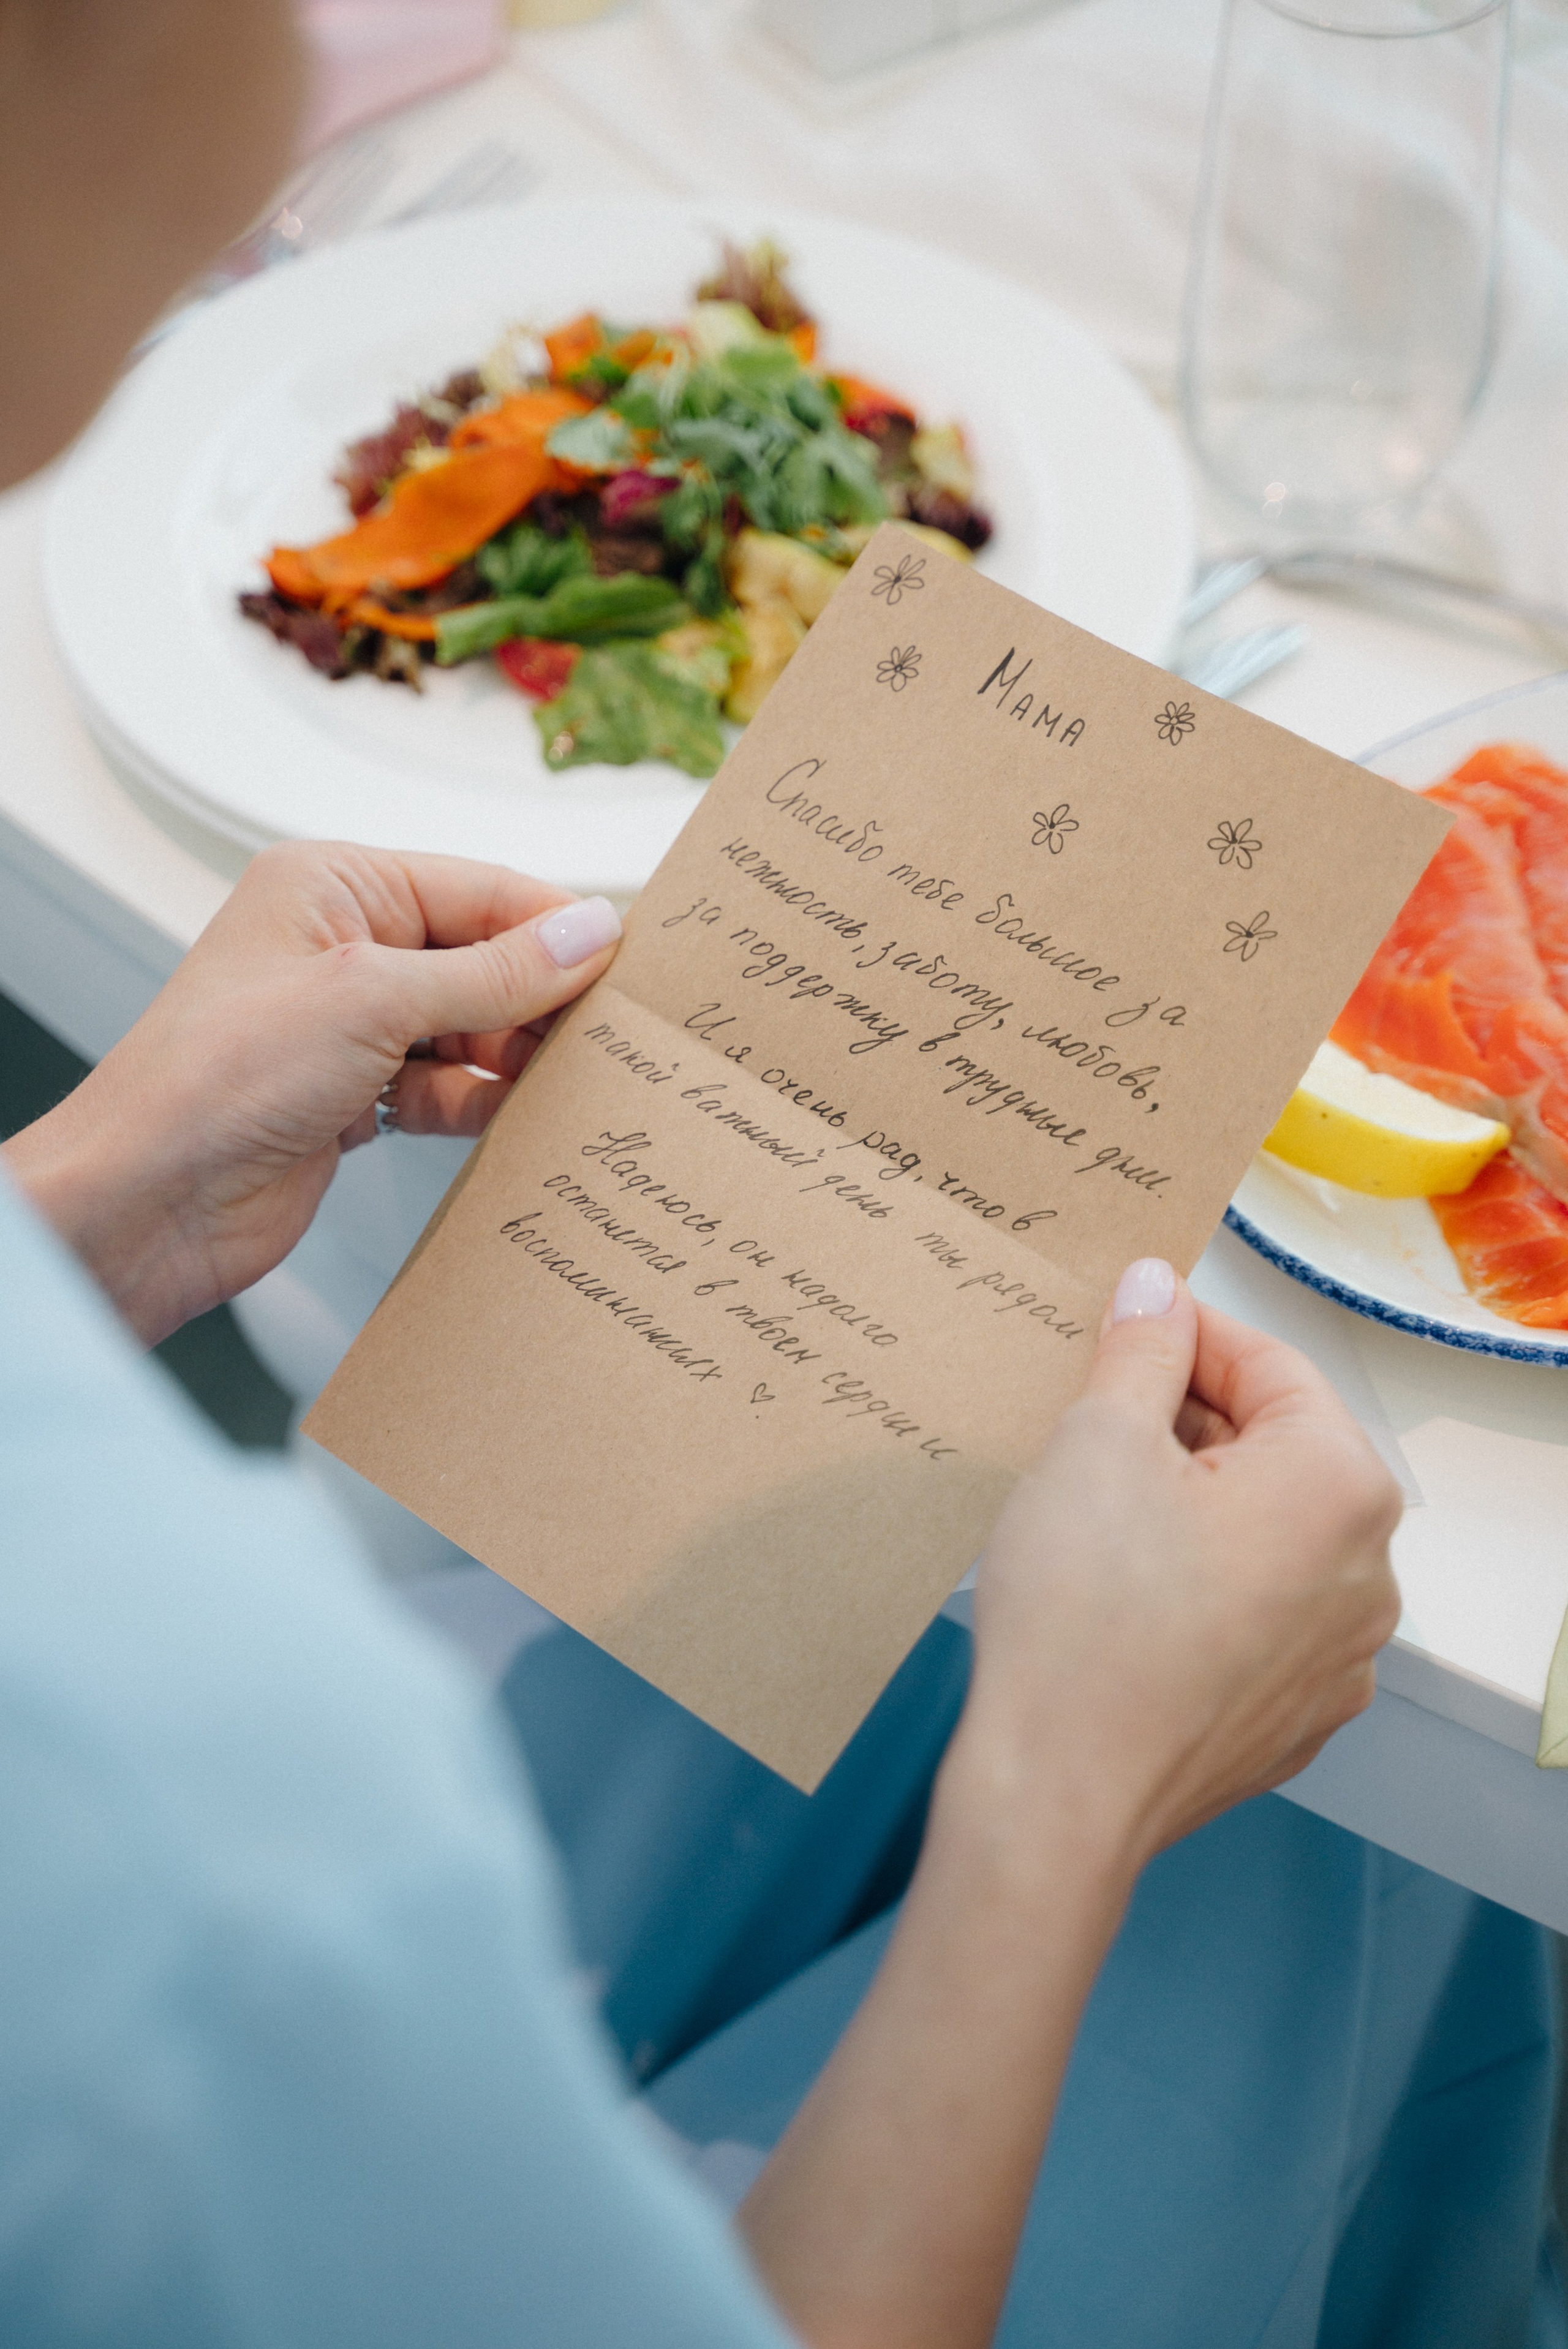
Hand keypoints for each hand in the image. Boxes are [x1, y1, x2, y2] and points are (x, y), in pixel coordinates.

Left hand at [4, 841, 621, 1343]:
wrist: (149, 1202)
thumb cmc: (218, 1078)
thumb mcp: (373, 1001)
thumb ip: (491, 971)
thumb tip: (586, 932)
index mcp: (332, 886)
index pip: (477, 888)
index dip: (555, 924)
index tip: (627, 962)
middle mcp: (341, 948)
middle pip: (480, 958)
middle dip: (541, 997)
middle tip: (616, 1033)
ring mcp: (346, 1026)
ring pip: (468, 1028)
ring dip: (517, 1056)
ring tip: (578, 1081)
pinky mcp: (352, 1098)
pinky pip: (444, 1088)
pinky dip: (482, 1104)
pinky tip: (521, 1120)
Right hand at [741, 1269, 1400, 2348]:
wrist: (1058, 1795)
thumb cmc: (1082, 1619)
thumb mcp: (1095, 1443)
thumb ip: (1140, 1350)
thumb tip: (1156, 1287)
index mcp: (1340, 1487)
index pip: (1269, 1365)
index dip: (1183, 1337)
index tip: (1119, 1330)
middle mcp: (1367, 1573)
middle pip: (1275, 1452)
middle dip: (1185, 1427)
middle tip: (1087, 1425)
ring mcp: (1338, 1657)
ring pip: (1264, 1537)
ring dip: (1190, 1507)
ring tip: (1093, 1513)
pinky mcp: (1292, 1716)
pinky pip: (1253, 1616)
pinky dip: (1197, 1588)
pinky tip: (1119, 1595)